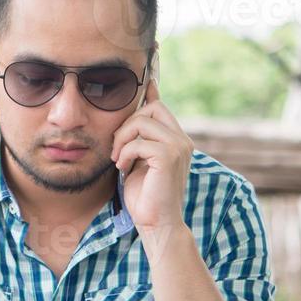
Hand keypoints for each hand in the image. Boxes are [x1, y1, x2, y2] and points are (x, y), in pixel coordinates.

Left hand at [110, 76, 194, 230]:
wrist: (157, 224)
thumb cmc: (146, 196)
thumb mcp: (139, 161)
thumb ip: (138, 140)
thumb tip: (130, 119)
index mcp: (176, 139)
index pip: (161, 106)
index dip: (150, 89)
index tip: (143, 76)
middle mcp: (182, 140)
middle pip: (152, 108)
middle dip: (128, 123)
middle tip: (118, 148)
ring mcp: (179, 146)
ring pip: (143, 121)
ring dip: (123, 139)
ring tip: (120, 159)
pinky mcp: (169, 156)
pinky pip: (139, 141)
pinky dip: (126, 153)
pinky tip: (124, 168)